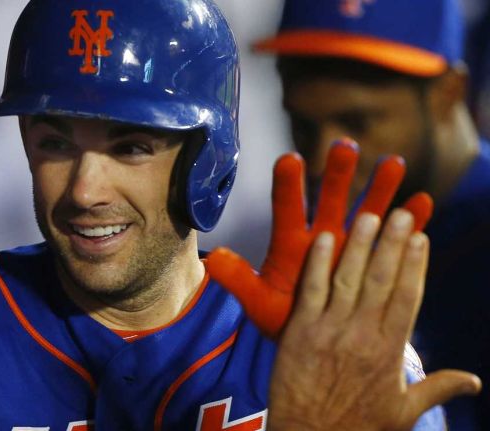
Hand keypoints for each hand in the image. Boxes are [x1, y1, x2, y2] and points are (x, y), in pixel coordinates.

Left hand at [206, 140, 432, 337]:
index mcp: (290, 243)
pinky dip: (409, 221)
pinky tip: (422, 202)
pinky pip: (394, 237)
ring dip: (379, 189)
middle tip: (344, 145)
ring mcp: (350, 245)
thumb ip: (239, 281)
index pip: (287, 208)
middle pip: (329, 199)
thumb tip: (213, 260)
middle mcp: (321, 235)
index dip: (288, 185)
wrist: (312, 338)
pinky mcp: (375, 258)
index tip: (289, 159)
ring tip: (394, 163)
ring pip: (366, 210)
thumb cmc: (280, 317)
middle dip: (337, 174)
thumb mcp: (259, 302)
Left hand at [266, 210, 480, 430]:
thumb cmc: (357, 425)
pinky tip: (326, 237)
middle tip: (402, 213)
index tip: (421, 237)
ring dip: (359, 244)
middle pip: (381, 280)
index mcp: (390, 350)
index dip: (415, 265)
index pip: (407, 297)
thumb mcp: (403, 411)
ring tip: (370, 215)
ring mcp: (330, 329)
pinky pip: (311, 290)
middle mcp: (363, 334)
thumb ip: (438, 389)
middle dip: (393, 244)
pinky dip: (318, 263)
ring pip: (348, 278)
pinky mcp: (300, 330)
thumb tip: (474, 381)